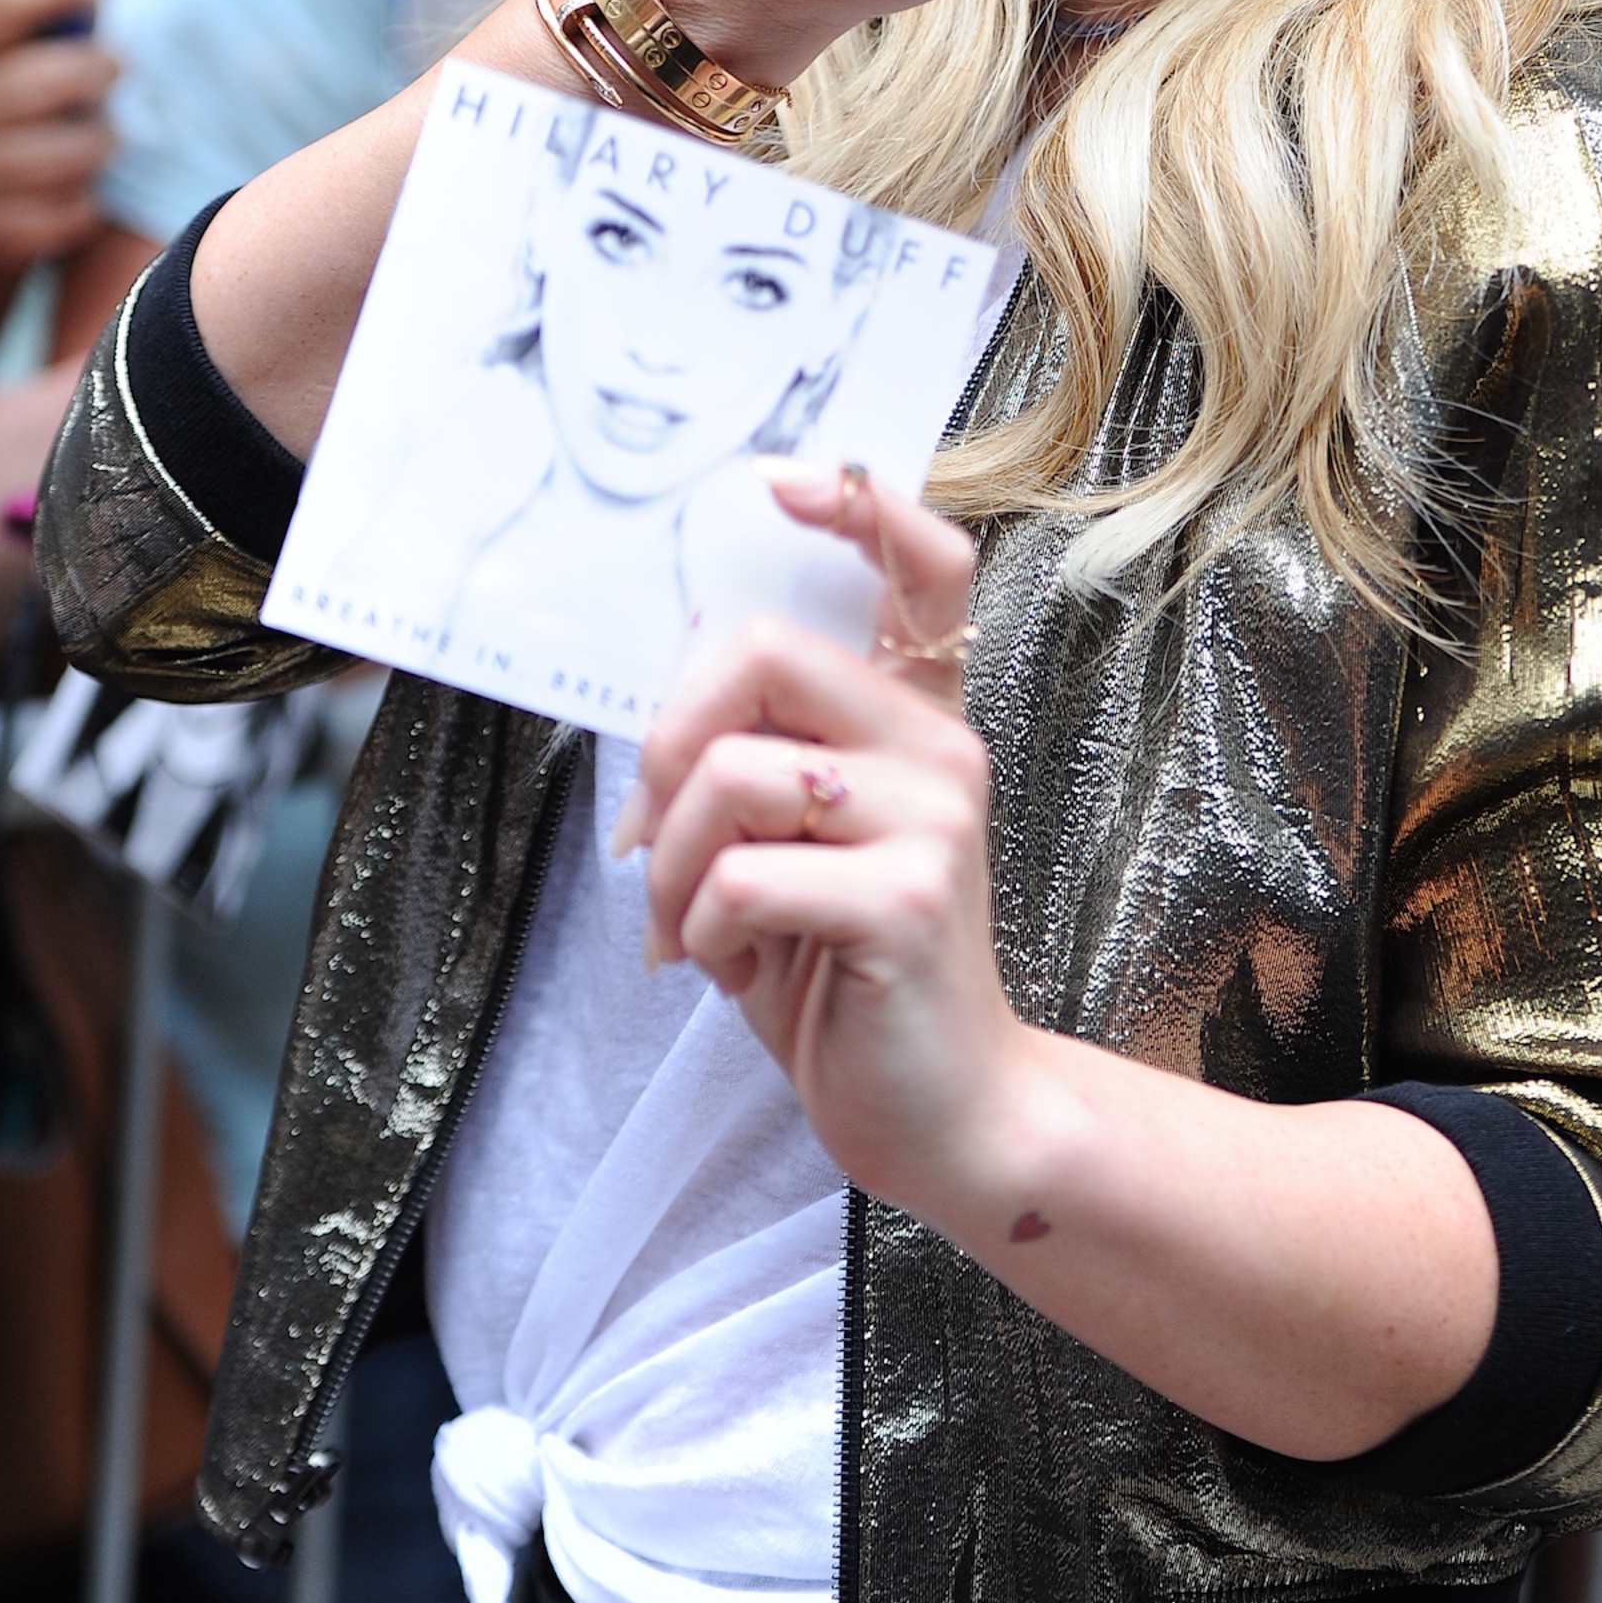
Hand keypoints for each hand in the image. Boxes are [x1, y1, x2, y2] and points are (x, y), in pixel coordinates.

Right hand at [0, 0, 115, 268]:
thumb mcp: (1, 63)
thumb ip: (21, 25)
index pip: (2, 12)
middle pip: (56, 81)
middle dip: (98, 71)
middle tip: (113, 66)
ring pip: (75, 150)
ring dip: (99, 141)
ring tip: (101, 136)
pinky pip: (64, 214)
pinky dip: (81, 204)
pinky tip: (77, 191)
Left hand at [624, 465, 1009, 1205]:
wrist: (947, 1114)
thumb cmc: (852, 979)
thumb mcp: (800, 848)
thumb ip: (762, 758)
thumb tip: (669, 694)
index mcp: (918, 724)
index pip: (927, 568)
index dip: (861, 507)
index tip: (785, 487)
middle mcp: (941, 751)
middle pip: (761, 655)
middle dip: (667, 743)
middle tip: (654, 833)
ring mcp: (933, 820)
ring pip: (729, 774)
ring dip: (666, 865)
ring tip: (690, 927)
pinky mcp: (905, 900)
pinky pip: (738, 876)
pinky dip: (700, 932)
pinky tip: (735, 970)